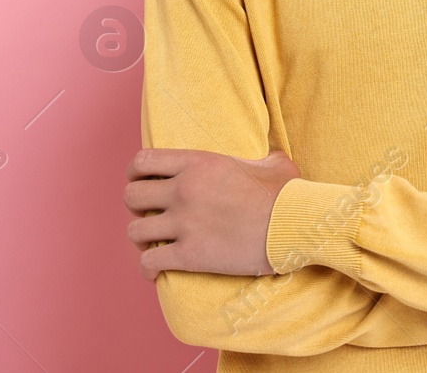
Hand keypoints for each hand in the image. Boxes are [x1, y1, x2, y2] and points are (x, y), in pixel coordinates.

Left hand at [123, 147, 301, 280]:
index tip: (143, 183)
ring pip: (134, 231)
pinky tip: (156, 270)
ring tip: (155, 244)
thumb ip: (260, 157)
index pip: (143, 161)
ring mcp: (185, 223)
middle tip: (152, 215)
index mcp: (199, 163)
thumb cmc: (289, 194)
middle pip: (131, 196)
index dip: (135, 173)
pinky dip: (148, 268)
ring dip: (142, 240)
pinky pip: (148, 262)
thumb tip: (268, 155)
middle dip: (137, 208)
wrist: (295, 225)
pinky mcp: (189, 254)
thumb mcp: (274, 163)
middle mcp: (185, 190)